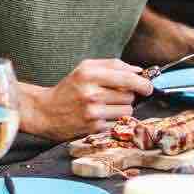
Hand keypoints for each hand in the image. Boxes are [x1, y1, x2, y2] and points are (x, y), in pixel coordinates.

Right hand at [28, 58, 153, 141]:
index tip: (148, 87)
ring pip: (127, 110)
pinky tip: (98, 116)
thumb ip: (112, 65)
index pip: (127, 78)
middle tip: (113, 96)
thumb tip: (139, 71)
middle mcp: (91, 93)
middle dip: (127, 95)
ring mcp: (93, 112)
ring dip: (122, 108)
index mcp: (89, 74)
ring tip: (105, 106)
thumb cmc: (69, 89)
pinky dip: (112, 119)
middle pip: (130, 95)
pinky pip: (117, 122)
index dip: (143, 83)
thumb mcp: (84, 69)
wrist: (45, 112)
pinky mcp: (94, 128)